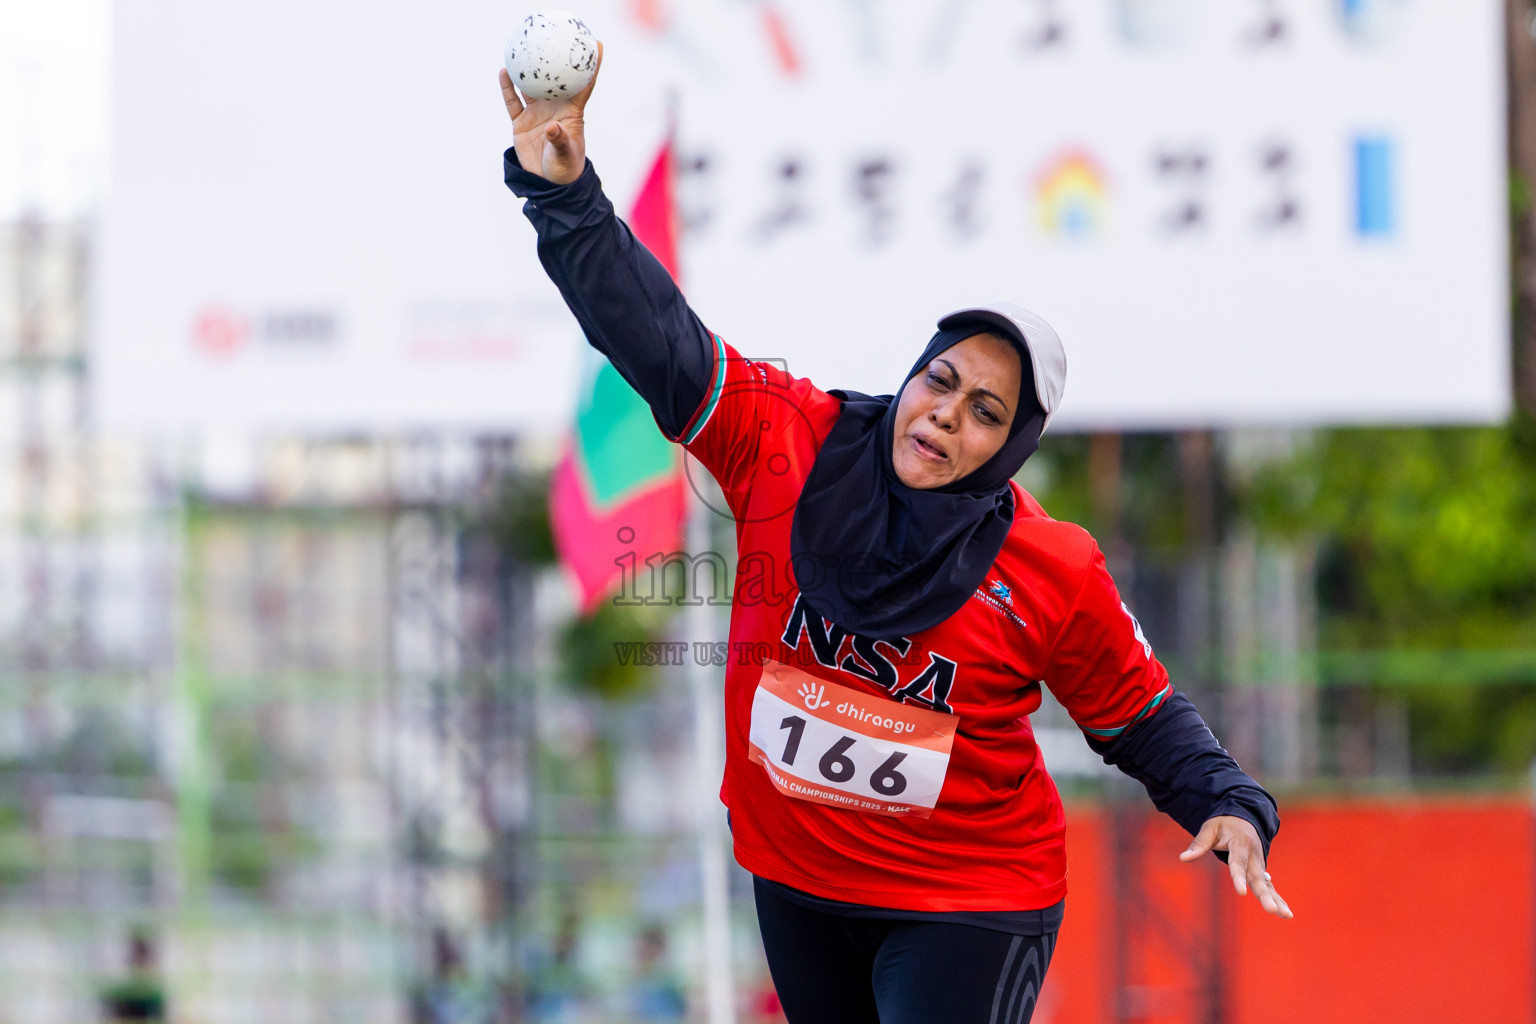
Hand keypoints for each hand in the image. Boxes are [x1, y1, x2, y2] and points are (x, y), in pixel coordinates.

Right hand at [500, 40, 603, 184]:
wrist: (548, 184)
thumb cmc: (564, 168)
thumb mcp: (564, 155)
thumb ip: (559, 140)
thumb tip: (551, 126)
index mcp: (571, 112)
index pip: (583, 85)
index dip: (591, 65)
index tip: (596, 44)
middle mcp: (555, 108)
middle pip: (557, 79)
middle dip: (558, 59)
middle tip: (557, 37)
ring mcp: (537, 113)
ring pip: (532, 86)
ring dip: (529, 70)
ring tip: (524, 49)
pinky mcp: (522, 123)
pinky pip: (513, 101)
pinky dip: (508, 88)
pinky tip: (504, 72)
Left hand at [1180, 815, 1293, 918]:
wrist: (1244, 817)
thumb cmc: (1224, 824)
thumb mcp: (1209, 828)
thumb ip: (1199, 844)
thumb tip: (1183, 858)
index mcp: (1240, 844)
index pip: (1238, 863)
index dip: (1239, 877)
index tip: (1241, 892)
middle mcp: (1254, 855)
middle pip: (1258, 878)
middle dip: (1264, 895)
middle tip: (1271, 910)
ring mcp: (1260, 864)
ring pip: (1267, 884)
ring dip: (1276, 899)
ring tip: (1286, 915)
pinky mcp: (1261, 870)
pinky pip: (1270, 886)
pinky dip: (1279, 898)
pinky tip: (1286, 913)